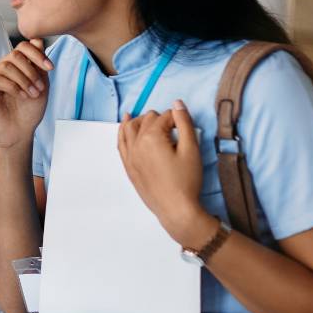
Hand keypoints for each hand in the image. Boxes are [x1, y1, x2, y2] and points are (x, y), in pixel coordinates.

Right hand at [0, 39, 51, 149]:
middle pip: (15, 55)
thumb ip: (38, 64)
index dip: (37, 54)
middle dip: (31, 70)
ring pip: (5, 66)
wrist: (20, 133)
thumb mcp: (40, 84)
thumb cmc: (29, 111)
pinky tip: (20, 96)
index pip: (22, 47)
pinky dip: (12, 86)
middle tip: (39, 87)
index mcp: (13, 66)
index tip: (50, 68)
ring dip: (23, 80)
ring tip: (32, 94)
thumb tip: (36, 40)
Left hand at [117, 100, 215, 246]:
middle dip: (160, 119)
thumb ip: (184, 123)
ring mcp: (129, 156)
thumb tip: (177, 103)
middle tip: (175, 130)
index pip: (164, 117)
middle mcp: (135, 144)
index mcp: (151, 137)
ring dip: (140, 121)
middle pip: (146, 120)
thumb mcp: (191, 149)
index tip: (186, 127)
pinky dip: (123, 131)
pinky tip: (126, 125)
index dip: (178, 119)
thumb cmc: (186, 181)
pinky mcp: (128, 166)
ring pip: (130, 128)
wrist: (176, 209)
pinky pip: (121, 143)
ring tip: (150, 120)